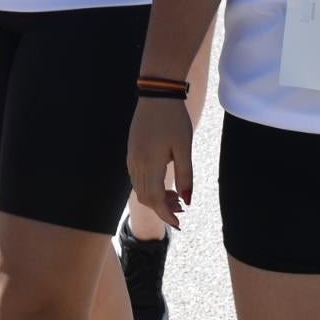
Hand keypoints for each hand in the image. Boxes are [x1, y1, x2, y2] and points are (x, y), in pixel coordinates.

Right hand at [126, 95, 195, 229]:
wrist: (157, 95)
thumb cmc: (174, 120)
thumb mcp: (184, 148)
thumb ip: (185, 175)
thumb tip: (187, 200)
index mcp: (150, 164)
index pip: (155, 199)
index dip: (166, 215)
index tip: (179, 225)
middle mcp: (136, 163)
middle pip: (145, 197)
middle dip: (162, 208)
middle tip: (182, 208)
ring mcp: (132, 157)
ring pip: (140, 188)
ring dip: (156, 198)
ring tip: (176, 196)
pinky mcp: (132, 151)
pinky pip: (137, 177)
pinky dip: (150, 186)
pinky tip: (164, 181)